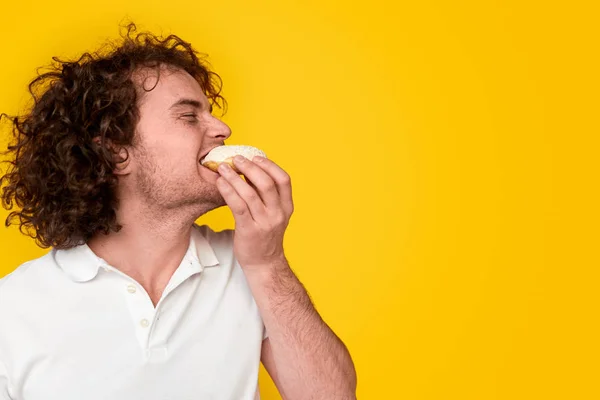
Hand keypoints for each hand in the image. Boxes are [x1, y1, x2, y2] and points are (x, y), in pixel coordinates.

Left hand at [215, 155, 293, 270]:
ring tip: (223, 168)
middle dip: (250, 167)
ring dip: (235, 177)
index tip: (256, 157)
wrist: (264, 263)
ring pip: (250, 193)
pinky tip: (220, 183)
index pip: (284, 179)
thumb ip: (265, 195)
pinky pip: (238, 206)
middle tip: (236, 158)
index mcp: (287, 206)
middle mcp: (278, 214)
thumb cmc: (265, 235)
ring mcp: (265, 223)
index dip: (270, 165)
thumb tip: (248, 170)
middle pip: (267, 183)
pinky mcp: (249, 230)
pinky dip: (228, 191)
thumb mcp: (273, 213)